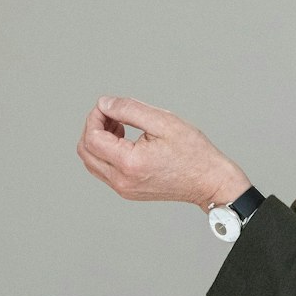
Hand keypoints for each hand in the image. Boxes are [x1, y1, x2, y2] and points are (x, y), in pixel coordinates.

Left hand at [77, 96, 249, 208]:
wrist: (210, 182)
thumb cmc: (194, 153)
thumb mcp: (164, 121)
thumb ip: (129, 109)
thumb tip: (104, 103)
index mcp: (129, 163)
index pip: (92, 137)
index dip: (95, 116)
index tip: (110, 107)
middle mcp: (122, 180)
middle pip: (85, 151)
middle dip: (93, 127)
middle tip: (114, 115)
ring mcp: (124, 189)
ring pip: (91, 162)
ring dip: (98, 141)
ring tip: (120, 127)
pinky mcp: (128, 191)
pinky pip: (104, 170)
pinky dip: (106, 153)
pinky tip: (125, 141)